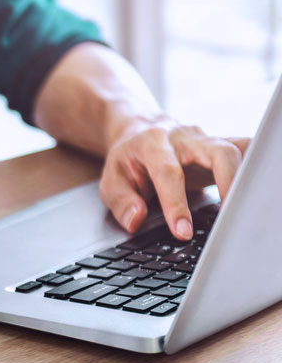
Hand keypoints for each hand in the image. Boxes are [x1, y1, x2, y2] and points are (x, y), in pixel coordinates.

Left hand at [99, 117, 249, 239]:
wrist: (139, 130)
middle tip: (227, 219)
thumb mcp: (110, 181)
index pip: (169, 173)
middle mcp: (184, 138)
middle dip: (228, 185)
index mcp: (153, 143)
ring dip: (246, 178)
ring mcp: (207, 140)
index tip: (182, 232)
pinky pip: (246, 152)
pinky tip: (252, 192)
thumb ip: (121, 202)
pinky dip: (253, 169)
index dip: (176, 204)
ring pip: (239, 150)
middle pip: (219, 153)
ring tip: (244, 210)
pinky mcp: (221, 147)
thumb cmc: (127, 159)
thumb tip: (135, 220)